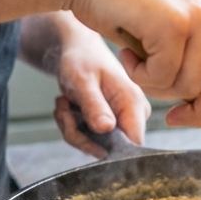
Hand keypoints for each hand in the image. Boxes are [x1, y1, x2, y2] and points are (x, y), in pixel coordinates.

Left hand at [53, 32, 150, 158]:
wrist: (77, 50)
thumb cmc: (81, 59)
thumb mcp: (82, 80)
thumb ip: (94, 105)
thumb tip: (106, 129)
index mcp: (133, 102)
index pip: (133, 144)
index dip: (107, 149)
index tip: (81, 129)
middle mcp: (135, 114)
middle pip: (110, 149)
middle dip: (79, 134)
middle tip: (65, 109)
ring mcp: (125, 120)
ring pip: (96, 146)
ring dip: (72, 128)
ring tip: (65, 104)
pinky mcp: (114, 125)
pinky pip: (91, 140)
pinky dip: (74, 127)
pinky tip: (70, 107)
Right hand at [66, 0, 200, 135]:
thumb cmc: (119, 1)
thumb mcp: (168, 28)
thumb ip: (193, 56)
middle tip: (173, 120)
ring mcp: (197, 15)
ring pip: (190, 86)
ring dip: (156, 86)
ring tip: (135, 59)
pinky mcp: (174, 24)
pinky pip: (163, 77)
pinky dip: (139, 76)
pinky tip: (126, 52)